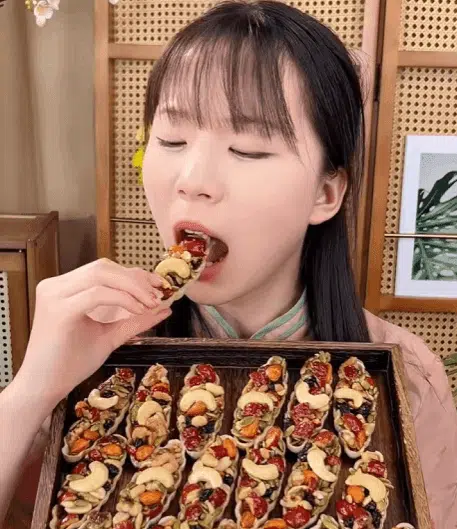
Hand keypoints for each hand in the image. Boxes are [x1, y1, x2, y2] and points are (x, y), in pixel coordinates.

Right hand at [16, 258, 170, 403]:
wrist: (44, 388)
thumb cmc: (70, 364)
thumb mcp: (110, 335)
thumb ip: (134, 320)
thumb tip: (164, 308)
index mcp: (64, 288)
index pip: (104, 269)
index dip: (133, 274)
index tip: (157, 286)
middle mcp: (55, 286)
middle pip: (104, 267)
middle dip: (135, 278)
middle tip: (157, 294)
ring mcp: (54, 295)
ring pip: (101, 275)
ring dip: (132, 287)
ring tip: (150, 303)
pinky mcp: (58, 310)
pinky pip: (97, 294)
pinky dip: (122, 299)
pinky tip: (137, 310)